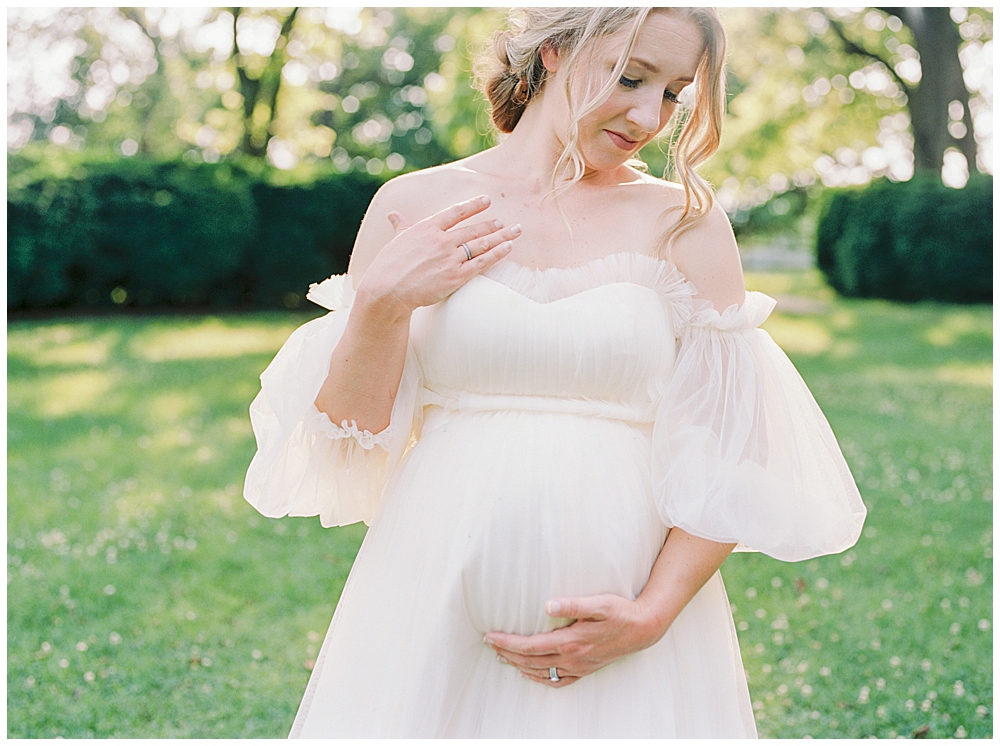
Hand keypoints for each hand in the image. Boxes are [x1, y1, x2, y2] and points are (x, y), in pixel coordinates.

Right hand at [356, 195, 521, 314]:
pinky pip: (481, 263)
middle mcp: (442, 240)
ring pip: (481, 244)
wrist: (387, 290)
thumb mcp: (395, 241)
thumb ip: (401, 226)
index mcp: (427, 228)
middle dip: (493, 224)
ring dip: (500, 237)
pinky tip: (508, 248)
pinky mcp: (456, 276)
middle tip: (505, 222)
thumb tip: (393, 214)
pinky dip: (496, 254)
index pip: (456, 212)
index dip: (474, 206)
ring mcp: (450, 258)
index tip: (487, 201)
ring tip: (514, 232)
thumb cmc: (388, 266)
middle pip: (473, 229)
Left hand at [484, 594, 663, 687]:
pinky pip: (558, 681)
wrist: (642, 629)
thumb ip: (572, 604)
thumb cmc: (620, 612)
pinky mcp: (586, 670)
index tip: (490, 637)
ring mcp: (579, 667)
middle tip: (490, 644)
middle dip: (507, 653)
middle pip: (530, 661)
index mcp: (570, 642)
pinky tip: (531, 673)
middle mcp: (572, 658)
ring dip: (519, 666)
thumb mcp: (598, 603)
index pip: (530, 646)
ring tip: (503, 657)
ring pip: (541, 672)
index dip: (507, 643)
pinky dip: (540, 679)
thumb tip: (548, 605)